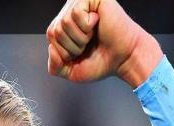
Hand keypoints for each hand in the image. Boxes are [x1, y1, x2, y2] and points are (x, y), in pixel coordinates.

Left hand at [46, 0, 162, 86]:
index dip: (64, 52)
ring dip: (80, 38)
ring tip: (93, 36)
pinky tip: (97, 24)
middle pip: (54, 31)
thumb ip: (54, 66)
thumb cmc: (100, 62)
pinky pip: (76, 13)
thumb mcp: (70, 71)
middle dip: (71, 46)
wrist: (123, 59)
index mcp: (64, 27)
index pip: (50, 36)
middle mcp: (70, 12)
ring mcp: (81, 3)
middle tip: (89, 45)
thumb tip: (51, 48)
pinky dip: (86, 26)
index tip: (81, 53)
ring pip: (64, 23)